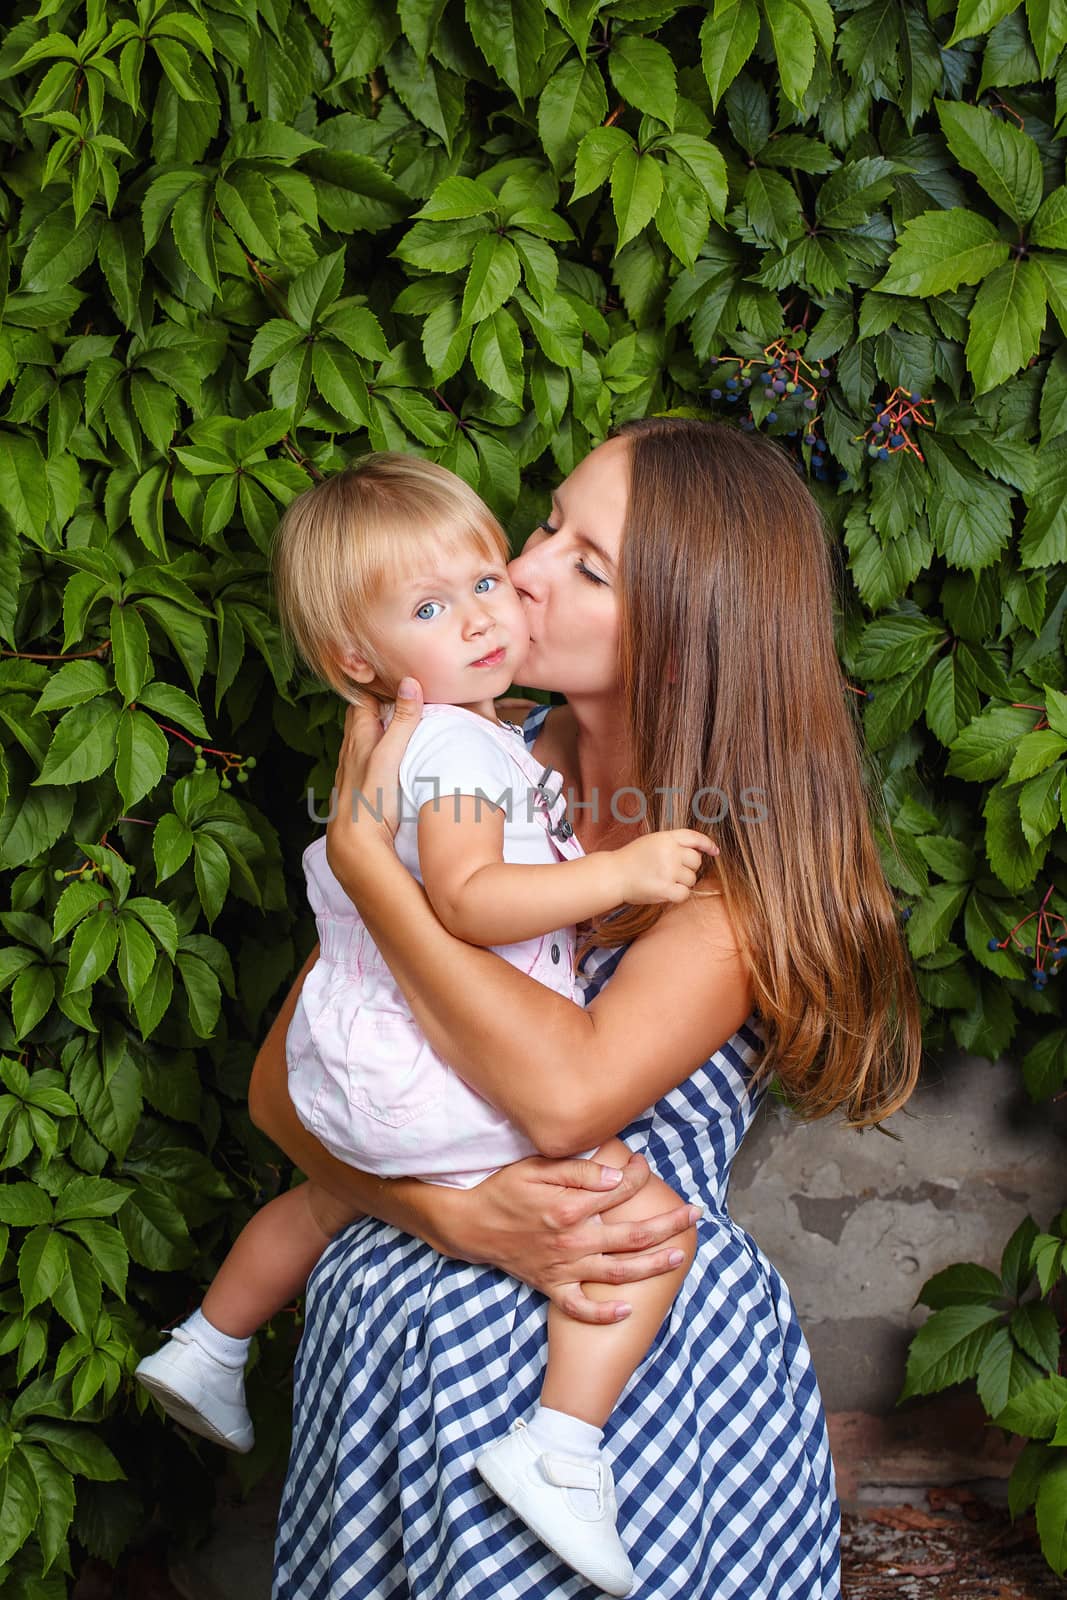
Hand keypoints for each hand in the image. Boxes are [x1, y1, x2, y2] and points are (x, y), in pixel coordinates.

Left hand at [324, 678, 423, 888]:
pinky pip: (361, 761)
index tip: (386, 670)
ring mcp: (352, 772)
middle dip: (371, 704)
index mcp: (359, 740)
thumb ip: (402, 722)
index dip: (372, 685)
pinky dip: (370, 752)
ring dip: (371, 728)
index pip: (362, 701)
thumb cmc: (371, 800)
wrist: (356, 845)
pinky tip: (380, 760)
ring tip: (387, 719)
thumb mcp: (390, 756)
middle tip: (389, 690)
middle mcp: (351, 753)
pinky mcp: (357, 791)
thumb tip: (409, 683)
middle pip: (358, 719)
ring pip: (358, 741)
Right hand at [451, 1151, 700, 1323]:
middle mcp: (574, 1241)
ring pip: (618, 1272)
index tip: (647, 1166)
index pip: (619, 1192)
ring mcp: (564, 1267)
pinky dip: (603, 1314)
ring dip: (653, 1266)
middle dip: (668, 1224)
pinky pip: (581, 1307)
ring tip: (679, 1256)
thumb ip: (579, 1171)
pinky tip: (627, 1310)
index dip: (639, 1177)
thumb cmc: (504, 1190)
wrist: (470, 1224)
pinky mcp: (552, 1286)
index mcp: (571, 1207)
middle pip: (632, 1236)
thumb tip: (618, 1176)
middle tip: (694, 1215)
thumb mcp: (537, 1167)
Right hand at [612, 829, 718, 905]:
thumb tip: (698, 853)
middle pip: (696, 862)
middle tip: (671, 872)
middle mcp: (670, 852)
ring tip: (663, 881)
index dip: (707, 844)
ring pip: (691, 879)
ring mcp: (668, 870)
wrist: (613, 875)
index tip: (714, 851)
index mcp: (666, 838)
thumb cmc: (632, 860)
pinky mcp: (665, 888)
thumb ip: (672, 844)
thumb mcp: (652, 842)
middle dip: (688, 868)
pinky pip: (684, 894)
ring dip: (681, 883)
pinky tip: (665, 892)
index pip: (694, 838)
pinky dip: (677, 895)